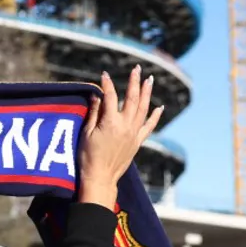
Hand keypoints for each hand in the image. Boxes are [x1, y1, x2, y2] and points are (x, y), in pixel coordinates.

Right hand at [77, 65, 163, 209]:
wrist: (100, 178)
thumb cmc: (88, 156)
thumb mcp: (86, 133)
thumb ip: (94, 113)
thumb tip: (97, 96)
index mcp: (110, 122)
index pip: (109, 97)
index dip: (107, 84)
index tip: (104, 74)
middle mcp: (126, 125)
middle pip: (131, 99)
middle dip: (134, 82)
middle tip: (137, 69)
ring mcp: (134, 134)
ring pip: (143, 109)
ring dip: (147, 93)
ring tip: (149, 80)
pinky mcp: (137, 142)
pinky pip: (149, 126)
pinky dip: (155, 116)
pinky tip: (159, 107)